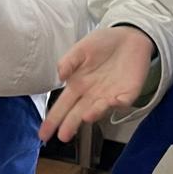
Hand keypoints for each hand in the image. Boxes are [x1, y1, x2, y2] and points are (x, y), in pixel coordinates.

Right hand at [39, 26, 156, 143]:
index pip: (62, 106)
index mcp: (78, 85)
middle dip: (70, 125)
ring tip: (85, 117)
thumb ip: (68, 61)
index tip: (43, 134)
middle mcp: (92, 95)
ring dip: (93, 113)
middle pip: (78, 113)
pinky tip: (112, 101)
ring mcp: (109, 95)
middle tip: (63, 136)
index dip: (52, 120)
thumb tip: (60, 76)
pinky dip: (118, 103)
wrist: (129, 36)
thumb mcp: (81, 49)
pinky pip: (122, 101)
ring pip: (99, 109)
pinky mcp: (127, 93)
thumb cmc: (103, 44)